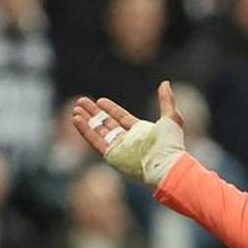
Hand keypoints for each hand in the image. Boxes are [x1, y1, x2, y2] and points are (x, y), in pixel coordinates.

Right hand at [71, 81, 185, 186]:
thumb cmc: (171, 144)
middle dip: (93, 113)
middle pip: (107, 124)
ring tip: (75, 110)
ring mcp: (119, 148)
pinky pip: (95, 141)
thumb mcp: (171, 117)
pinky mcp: (111, 156)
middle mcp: (128, 140)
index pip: (121, 118)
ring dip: (86, 121)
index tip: (100, 100)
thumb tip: (165, 82)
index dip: (110, 109)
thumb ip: (166, 100)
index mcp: (140, 131)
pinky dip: (85, 131)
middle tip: (81, 101)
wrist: (166, 165)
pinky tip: (76, 119)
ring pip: (98, 132)